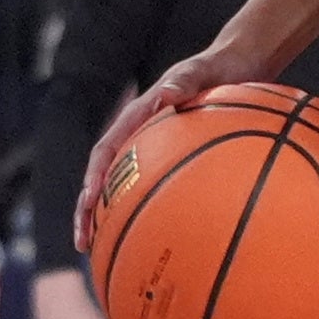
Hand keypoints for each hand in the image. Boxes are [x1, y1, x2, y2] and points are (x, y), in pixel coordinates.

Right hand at [75, 41, 274, 252]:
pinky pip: (152, 189)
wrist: (236, 66)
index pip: (106, 149)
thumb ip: (183, 81)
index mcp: (138, 116)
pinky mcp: (168, 160)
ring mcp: (151, 150)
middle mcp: (138, 136)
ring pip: (122, 188)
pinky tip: (153, 241)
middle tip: (82, 241)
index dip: (94, 175)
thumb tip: (166, 94)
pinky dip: (145, 212)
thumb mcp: (201, 70)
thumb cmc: (218, 67)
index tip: (89, 200)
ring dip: (108, 218)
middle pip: (103, 177)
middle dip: (88, 209)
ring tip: (100, 252)